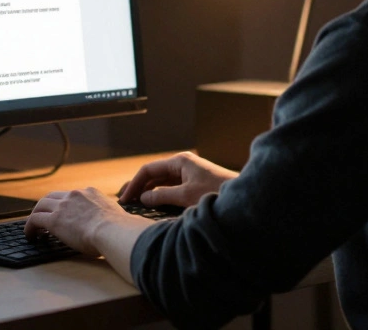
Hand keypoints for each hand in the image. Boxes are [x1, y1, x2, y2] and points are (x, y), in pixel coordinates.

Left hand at [23, 187, 149, 254]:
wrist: (113, 231)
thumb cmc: (120, 229)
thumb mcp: (119, 216)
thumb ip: (116, 216)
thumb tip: (128, 224)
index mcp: (90, 193)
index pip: (72, 195)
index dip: (65, 204)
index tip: (63, 212)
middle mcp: (75, 195)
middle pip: (53, 196)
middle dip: (46, 206)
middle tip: (42, 217)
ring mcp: (63, 206)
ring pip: (41, 205)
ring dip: (35, 216)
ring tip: (33, 228)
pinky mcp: (54, 219)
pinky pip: (35, 220)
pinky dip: (30, 227)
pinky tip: (30, 236)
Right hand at [118, 151, 237, 207]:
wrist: (243, 199)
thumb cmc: (216, 193)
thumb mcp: (186, 196)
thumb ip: (162, 196)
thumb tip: (143, 198)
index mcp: (180, 161)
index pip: (148, 170)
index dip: (134, 184)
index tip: (124, 199)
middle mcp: (183, 165)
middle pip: (154, 175)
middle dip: (139, 187)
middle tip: (124, 202)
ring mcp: (189, 175)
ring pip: (162, 183)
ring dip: (149, 193)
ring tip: (135, 205)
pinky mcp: (194, 185)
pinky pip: (172, 189)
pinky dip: (161, 196)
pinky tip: (153, 206)